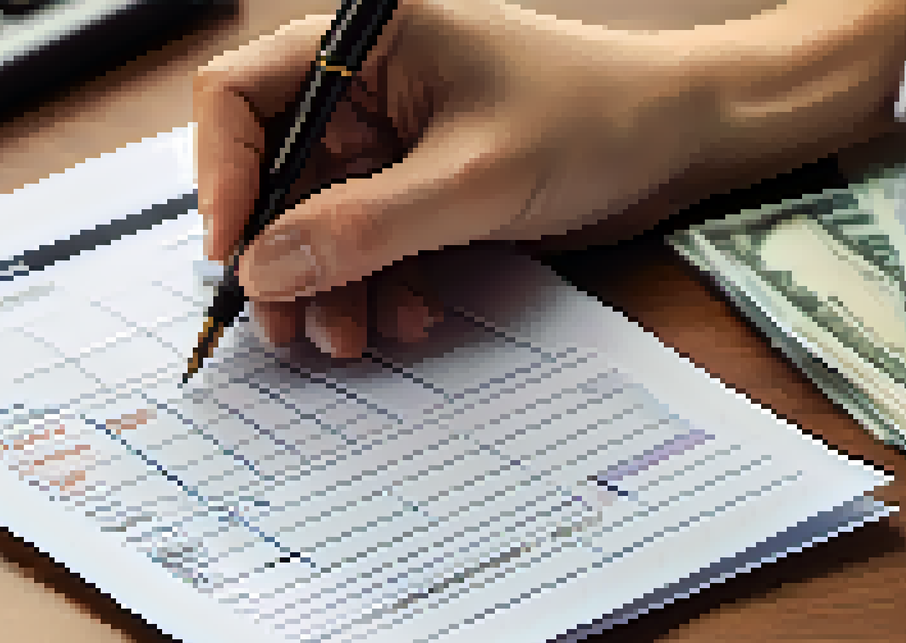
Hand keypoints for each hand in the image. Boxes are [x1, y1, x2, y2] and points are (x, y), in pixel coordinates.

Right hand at [194, 0, 721, 357]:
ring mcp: (387, 136)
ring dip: (327, 286)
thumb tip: (263, 269)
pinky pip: (362, 240)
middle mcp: (362, 82)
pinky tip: (407, 317)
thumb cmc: (593, 119)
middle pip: (272, 171)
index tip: (234, 255)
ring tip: (348, 340)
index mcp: (361, 40)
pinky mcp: (415, 182)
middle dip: (280, 255)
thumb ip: (360, 227)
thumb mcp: (470, 181)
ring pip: (314, 218)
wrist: (682, 142)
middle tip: (286, 328)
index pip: (240, 97)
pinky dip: (374, 286)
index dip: (222, 177)